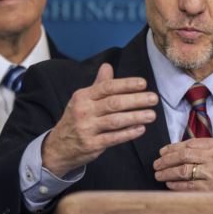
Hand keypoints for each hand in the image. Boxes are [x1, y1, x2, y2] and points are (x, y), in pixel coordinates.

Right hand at [42, 63, 157, 176]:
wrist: (58, 147)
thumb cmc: (76, 119)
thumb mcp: (82, 100)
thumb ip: (98, 85)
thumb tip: (108, 66)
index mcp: (82, 97)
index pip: (107, 87)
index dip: (126, 84)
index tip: (143, 83)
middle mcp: (83, 111)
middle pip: (114, 103)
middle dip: (136, 100)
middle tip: (153, 99)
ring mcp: (87, 128)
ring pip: (115, 121)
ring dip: (136, 117)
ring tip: (152, 115)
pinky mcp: (91, 145)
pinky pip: (113, 138)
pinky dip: (128, 133)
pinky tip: (141, 129)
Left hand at [152, 113, 212, 191]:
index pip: (190, 143)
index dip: (173, 147)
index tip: (163, 150)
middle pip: (183, 156)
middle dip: (166, 159)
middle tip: (156, 163)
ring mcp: (212, 174)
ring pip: (183, 171)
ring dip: (167, 172)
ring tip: (159, 174)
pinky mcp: (211, 189)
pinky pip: (188, 186)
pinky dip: (176, 185)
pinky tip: (170, 184)